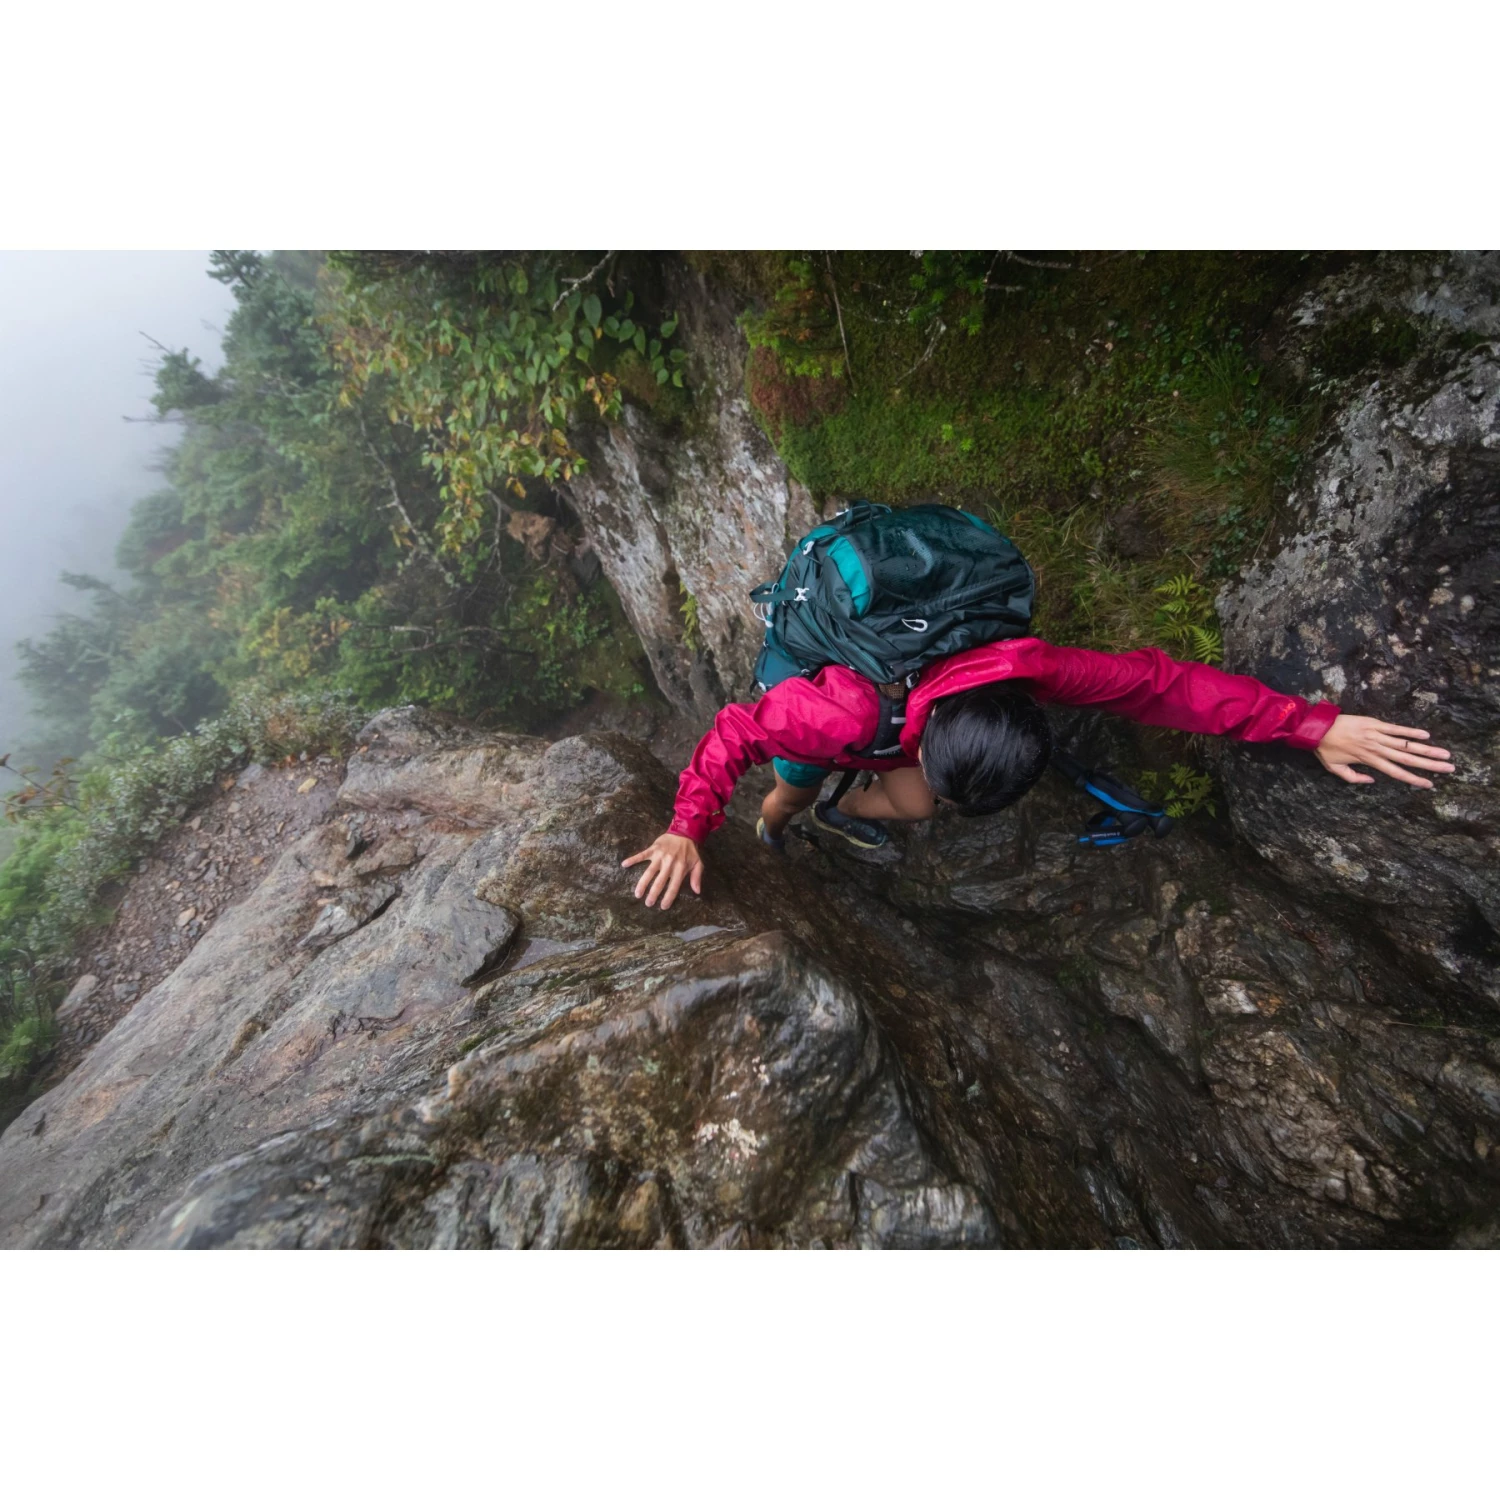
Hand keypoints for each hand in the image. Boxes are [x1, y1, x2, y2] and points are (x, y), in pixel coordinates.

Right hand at [622, 833, 703, 909]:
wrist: (684, 831)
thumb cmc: (691, 851)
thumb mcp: (698, 864)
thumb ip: (696, 878)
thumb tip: (697, 892)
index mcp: (680, 869)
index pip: (673, 887)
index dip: (668, 898)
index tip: (662, 907)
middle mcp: (669, 864)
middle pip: (659, 882)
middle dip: (653, 894)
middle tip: (648, 904)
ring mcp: (660, 856)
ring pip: (649, 872)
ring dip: (643, 884)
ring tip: (637, 894)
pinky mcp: (653, 849)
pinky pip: (641, 855)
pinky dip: (633, 859)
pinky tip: (624, 864)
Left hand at [1314, 715, 1454, 787]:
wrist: (1315, 728)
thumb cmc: (1324, 749)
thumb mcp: (1335, 769)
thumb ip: (1354, 777)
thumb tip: (1373, 781)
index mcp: (1368, 761)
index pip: (1396, 773)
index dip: (1414, 779)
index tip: (1429, 785)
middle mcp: (1376, 749)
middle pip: (1407, 759)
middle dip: (1430, 765)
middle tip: (1449, 768)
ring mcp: (1376, 735)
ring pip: (1406, 744)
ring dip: (1427, 749)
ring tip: (1445, 754)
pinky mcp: (1374, 723)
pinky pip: (1395, 728)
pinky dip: (1410, 732)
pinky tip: (1425, 735)